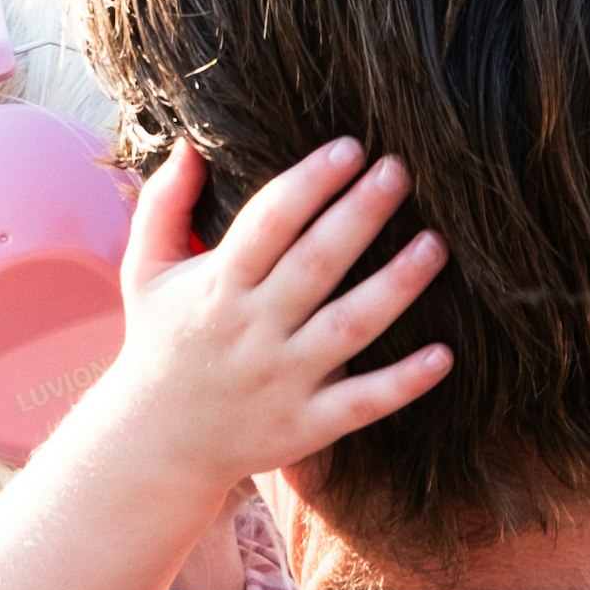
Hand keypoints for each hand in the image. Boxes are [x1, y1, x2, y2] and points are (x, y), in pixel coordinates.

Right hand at [101, 137, 452, 499]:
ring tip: (435, 244)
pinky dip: (404, 382)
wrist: (158, 443)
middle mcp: (252, 331)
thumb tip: (190, 145)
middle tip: (401, 171)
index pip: (268, 223)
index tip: (350, 147)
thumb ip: (164, 205)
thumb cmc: (161, 343)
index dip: (310, 182)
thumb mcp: (145, 271)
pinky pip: (362, 403)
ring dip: (395, 286)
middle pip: (316, 264)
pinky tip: (444, 354)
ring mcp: (282, 381)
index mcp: (218, 286)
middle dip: (360, 215)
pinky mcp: (306, 425)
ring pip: (348, 328)